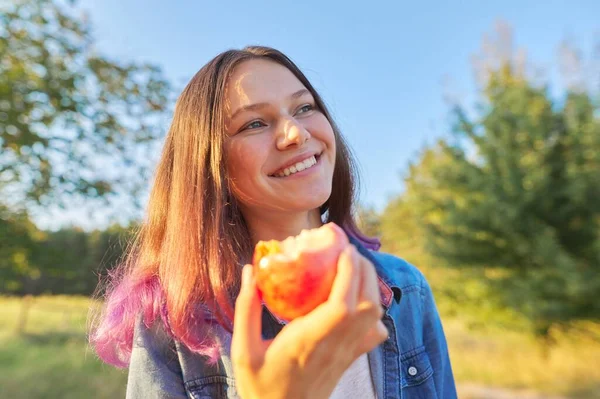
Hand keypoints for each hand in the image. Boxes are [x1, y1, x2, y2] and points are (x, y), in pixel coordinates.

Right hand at [231, 245, 387, 398]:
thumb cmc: (260, 386)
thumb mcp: (243, 350)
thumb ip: (246, 309)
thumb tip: (249, 270)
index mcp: (308, 341)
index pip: (342, 305)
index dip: (349, 273)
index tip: (342, 248)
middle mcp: (335, 345)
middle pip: (368, 304)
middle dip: (363, 269)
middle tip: (346, 249)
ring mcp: (347, 353)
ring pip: (375, 315)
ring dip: (370, 285)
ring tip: (351, 266)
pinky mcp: (352, 358)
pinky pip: (376, 332)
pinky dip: (375, 310)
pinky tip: (357, 300)